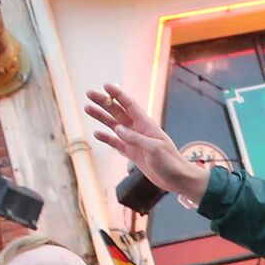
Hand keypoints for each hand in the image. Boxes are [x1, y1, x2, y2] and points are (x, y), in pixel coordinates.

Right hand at [85, 84, 210, 203]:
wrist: (177, 179)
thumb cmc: (170, 161)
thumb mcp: (154, 149)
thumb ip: (135, 138)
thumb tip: (117, 128)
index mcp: (146, 125)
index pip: (129, 105)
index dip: (118, 95)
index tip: (105, 86)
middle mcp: (139, 130)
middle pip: (117, 112)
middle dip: (103, 102)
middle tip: (89, 94)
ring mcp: (134, 141)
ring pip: (114, 126)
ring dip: (101, 117)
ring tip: (87, 108)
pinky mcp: (132, 154)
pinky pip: (116, 143)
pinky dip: (107, 138)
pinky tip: (96, 133)